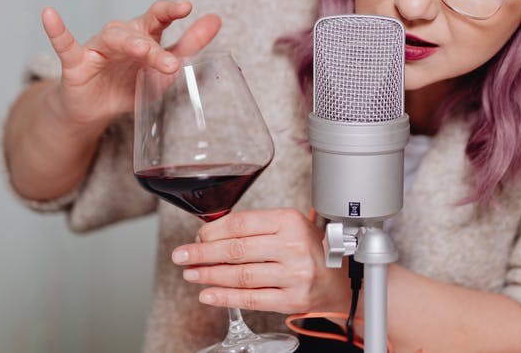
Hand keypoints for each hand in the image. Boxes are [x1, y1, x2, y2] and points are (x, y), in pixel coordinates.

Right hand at [41, 0, 220, 128]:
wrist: (96, 110)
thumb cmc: (131, 84)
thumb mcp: (164, 71)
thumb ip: (189, 45)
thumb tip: (216, 19)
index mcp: (144, 35)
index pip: (159, 17)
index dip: (171, 10)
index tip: (187, 7)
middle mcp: (122, 36)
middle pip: (139, 31)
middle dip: (154, 44)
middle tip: (170, 62)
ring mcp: (98, 48)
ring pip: (113, 37)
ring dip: (129, 44)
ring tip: (142, 51)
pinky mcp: (76, 63)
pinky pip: (65, 44)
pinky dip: (57, 30)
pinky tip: (50, 14)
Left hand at [172, 208, 351, 314]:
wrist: (338, 279)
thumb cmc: (308, 248)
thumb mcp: (287, 226)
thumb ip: (254, 227)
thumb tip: (210, 234)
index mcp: (289, 220)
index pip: (240, 224)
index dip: (212, 232)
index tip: (196, 237)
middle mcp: (293, 246)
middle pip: (236, 250)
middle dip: (202, 253)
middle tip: (182, 256)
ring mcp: (293, 274)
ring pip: (240, 275)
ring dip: (209, 275)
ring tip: (192, 274)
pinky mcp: (292, 299)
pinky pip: (251, 298)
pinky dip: (225, 297)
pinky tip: (208, 294)